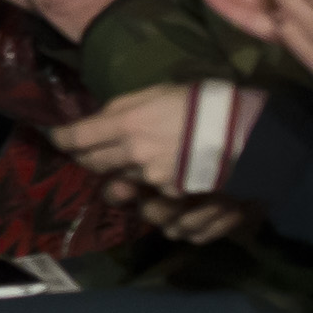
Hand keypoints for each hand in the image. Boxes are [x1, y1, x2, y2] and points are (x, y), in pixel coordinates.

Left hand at [52, 82, 258, 198]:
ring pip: (127, 196)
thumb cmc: (205, 103)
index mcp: (127, 128)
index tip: (57, 138)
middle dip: (91, 161)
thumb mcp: (158, 92)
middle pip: (95, 167)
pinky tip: (174, 203)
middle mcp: (137, 161)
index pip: (77, 138)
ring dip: (129, 190)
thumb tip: (100, 121)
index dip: (62, 138)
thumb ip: (123, 108)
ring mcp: (160, 189)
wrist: (255, 132)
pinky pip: (164, 219)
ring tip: (143, 182)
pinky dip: (165, 213)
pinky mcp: (183, 208)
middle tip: (96, 156)